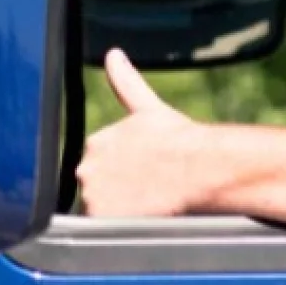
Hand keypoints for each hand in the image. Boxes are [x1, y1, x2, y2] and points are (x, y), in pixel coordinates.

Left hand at [75, 49, 215, 216]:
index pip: (98, 166)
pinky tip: (140, 218)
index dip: (121, 173)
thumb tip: (113, 55)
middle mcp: (87, 167)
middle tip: (146, 192)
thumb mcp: (148, 108)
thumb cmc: (179, 139)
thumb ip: (125, 82)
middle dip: (116, 192)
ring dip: (118, 210)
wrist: (198, 166)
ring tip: (146, 204)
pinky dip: (119, 227)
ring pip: (100, 209)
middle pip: (96, 189)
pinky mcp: (103, 218)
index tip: (141, 175)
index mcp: (95, 143)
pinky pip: (104, 229)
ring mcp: (93, 193)